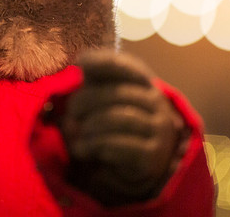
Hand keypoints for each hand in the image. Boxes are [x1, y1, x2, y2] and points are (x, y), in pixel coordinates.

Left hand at [62, 50, 183, 204]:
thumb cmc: (114, 127)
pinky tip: (82, 149)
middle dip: (86, 101)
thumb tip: (77, 68)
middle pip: (117, 93)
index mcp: (144, 83)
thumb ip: (91, 85)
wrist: (136, 167)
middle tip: (70, 112)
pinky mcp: (152, 156)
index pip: (126, 65)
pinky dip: (93, 145)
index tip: (80, 64)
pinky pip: (118, 145)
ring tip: (74, 134)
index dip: (103, 61)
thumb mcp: (103, 102)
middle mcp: (157, 103)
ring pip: (117, 118)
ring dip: (89, 126)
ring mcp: (159, 129)